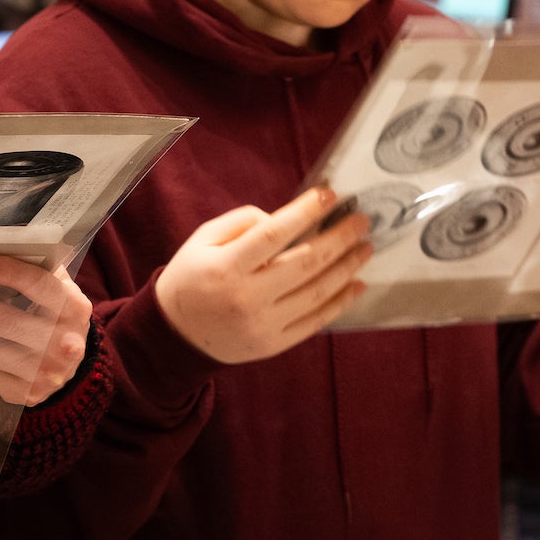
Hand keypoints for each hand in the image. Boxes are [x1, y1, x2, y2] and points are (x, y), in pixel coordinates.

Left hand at [0, 255, 92, 405]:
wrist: (73, 367)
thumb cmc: (56, 316)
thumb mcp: (60, 290)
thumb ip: (36, 268)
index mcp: (72, 309)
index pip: (41, 287)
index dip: (10, 273)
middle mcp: (61, 344)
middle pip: (4, 321)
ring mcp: (42, 373)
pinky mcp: (22, 392)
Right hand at [155, 188, 372, 365]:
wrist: (175, 335)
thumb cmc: (191, 278)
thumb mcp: (202, 239)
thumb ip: (242, 222)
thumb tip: (283, 220)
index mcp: (226, 267)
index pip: (274, 234)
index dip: (305, 212)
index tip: (329, 195)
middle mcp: (247, 297)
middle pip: (305, 263)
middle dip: (339, 238)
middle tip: (361, 221)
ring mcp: (262, 324)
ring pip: (316, 293)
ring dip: (346, 268)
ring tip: (364, 248)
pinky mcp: (273, 344)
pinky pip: (314, 322)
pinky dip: (339, 303)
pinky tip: (355, 284)